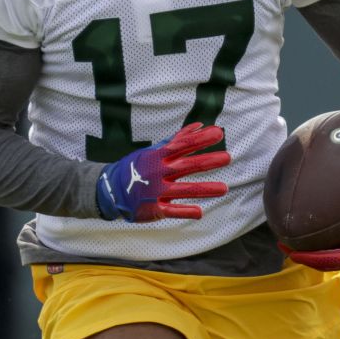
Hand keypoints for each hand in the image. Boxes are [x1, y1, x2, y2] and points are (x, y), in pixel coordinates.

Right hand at [95, 123, 229, 221]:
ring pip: (184, 190)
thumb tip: (198, 126)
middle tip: (228, 157)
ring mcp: (157, 191)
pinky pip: (172, 210)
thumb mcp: (154, 150)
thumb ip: (177, 140)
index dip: (201, 139)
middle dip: (208, 161)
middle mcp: (160, 172)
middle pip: (187, 166)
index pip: (183, 145)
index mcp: (159, 156)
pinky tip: (200, 212)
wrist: (111, 189)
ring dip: (205, 189)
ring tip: (224, 189)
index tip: (218, 133)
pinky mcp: (155, 208)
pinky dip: (186, 211)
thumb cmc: (137, 167)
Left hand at [280, 176, 339, 271]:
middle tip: (284, 246)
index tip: (289, 251)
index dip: (307, 257)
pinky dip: (327, 248)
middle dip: (303, 256)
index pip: (327, 260)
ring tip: (296, 243)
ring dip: (314, 254)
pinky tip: (321, 234)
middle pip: (324, 263)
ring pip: (332, 260)